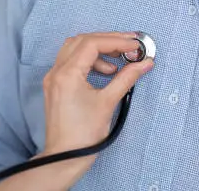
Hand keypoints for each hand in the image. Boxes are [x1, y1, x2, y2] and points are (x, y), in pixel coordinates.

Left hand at [41, 33, 153, 166]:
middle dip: (107, 41)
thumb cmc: (84, 134)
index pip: (92, 44)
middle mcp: (56, 71)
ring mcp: (53, 78)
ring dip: (97, 50)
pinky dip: (89, 61)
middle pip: (82, 41)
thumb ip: (127, 78)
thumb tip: (144, 63)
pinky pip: (71, 62)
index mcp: (67, 74)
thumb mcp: (108, 102)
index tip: (135, 45)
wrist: (65, 157)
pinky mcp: (55, 85)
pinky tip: (105, 72)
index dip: (116, 41)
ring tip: (117, 63)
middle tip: (129, 46)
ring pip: (74, 49)